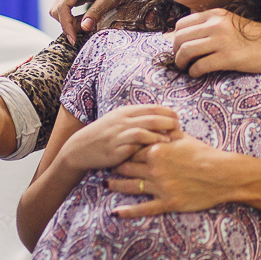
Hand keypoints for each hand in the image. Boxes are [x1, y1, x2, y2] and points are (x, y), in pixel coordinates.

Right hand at [49, 0, 133, 42]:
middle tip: (85, 30)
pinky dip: (73, 18)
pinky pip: (67, 8)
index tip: (73, 39)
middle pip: (57, 9)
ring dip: (70, 21)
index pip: (62, 6)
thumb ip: (97, 12)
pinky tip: (86, 20)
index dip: (66, 24)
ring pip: (60, 10)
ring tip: (87, 24)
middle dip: (68, 23)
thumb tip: (84, 27)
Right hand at [61, 105, 179, 171]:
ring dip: (160, 135)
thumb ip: (136, 117)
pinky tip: (156, 151)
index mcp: (125, 112)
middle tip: (179, 127)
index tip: (177, 117)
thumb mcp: (118, 119)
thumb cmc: (104, 133)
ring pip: (143, 132)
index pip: (151, 108)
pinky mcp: (115, 151)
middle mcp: (122, 121)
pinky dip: (146, 148)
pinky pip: (134, 148)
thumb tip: (160, 116)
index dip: (167, 112)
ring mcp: (118, 136)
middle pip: (151, 118)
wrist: (81, 147)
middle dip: (168, 122)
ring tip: (172, 139)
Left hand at [107, 131, 237, 216]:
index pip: (132, 149)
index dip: (121, 150)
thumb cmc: (204, 153)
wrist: (222, 173)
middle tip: (104, 166)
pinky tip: (115, 213)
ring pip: (130, 186)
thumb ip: (166, 130)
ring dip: (115, 185)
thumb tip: (157, 121)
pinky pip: (143, 208)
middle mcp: (155, 168)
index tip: (112, 150)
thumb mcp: (184, 137)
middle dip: (114, 166)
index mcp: (157, 150)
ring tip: (104, 184)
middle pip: (127, 167)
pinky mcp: (167, 202)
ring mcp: (160, 186)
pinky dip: (128, 211)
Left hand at [172, 9, 260, 76]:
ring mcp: (221, 41)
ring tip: (185, 68)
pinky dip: (194, 71)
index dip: (174, 38)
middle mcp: (215, 25)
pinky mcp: (227, 58)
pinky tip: (197, 74)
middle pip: (180, 38)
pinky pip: (200, 66)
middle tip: (179, 60)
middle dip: (175, 51)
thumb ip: (209, 25)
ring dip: (181, 62)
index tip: (178, 48)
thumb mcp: (229, 22)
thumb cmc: (252, 36)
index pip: (181, 24)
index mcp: (214, 15)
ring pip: (186, 51)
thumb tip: (183, 34)